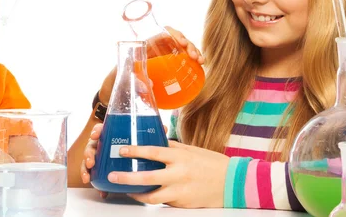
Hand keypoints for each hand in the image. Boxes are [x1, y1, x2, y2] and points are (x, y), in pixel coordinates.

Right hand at [80, 123, 169, 198]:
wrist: (142, 163)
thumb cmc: (141, 148)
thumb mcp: (147, 141)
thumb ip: (153, 135)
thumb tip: (165, 128)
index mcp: (113, 134)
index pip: (103, 129)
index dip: (97, 130)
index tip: (96, 135)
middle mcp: (105, 145)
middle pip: (93, 145)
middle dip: (89, 152)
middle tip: (91, 160)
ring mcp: (102, 158)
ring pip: (91, 160)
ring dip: (86, 168)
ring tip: (89, 175)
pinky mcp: (103, 170)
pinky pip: (96, 176)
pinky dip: (97, 183)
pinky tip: (101, 191)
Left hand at [98, 27, 203, 103]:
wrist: (120, 85)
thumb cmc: (121, 76)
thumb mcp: (126, 76)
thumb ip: (135, 80)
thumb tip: (149, 85)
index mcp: (147, 44)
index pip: (164, 32)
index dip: (175, 34)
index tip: (182, 43)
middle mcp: (158, 47)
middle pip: (177, 39)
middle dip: (189, 44)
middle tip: (195, 56)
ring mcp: (165, 55)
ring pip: (183, 48)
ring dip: (194, 51)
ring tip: (201, 62)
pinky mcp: (169, 65)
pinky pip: (184, 59)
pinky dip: (193, 62)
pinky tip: (200, 68)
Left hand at [106, 141, 228, 207]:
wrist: (232, 183)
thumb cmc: (211, 163)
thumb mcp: (192, 150)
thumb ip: (173, 148)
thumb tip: (156, 142)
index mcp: (180, 157)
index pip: (153, 152)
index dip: (136, 151)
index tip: (122, 150)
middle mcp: (178, 174)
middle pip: (147, 177)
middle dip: (127, 177)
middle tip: (113, 176)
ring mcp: (180, 191)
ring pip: (152, 196)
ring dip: (136, 194)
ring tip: (125, 191)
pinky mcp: (182, 203)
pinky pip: (163, 202)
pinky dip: (152, 199)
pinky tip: (144, 196)